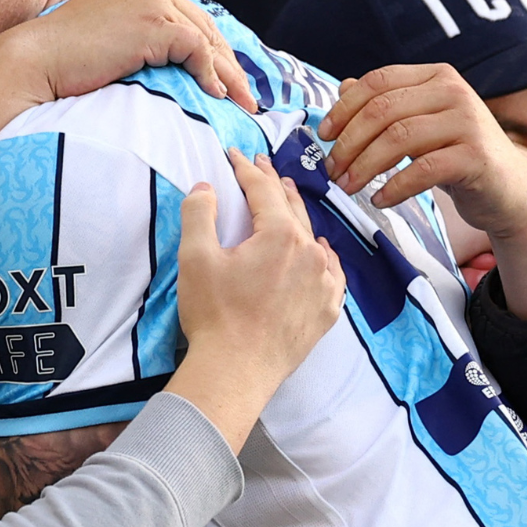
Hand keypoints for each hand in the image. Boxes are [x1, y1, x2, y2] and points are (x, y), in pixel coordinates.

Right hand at [6, 0, 257, 112]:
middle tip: (248, 98)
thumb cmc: (63, 59)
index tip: (230, 81)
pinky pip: (197, 50)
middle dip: (231, 65)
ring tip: (243, 104)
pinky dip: (211, 74)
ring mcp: (154, 3)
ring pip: (209, 40)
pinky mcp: (154, 25)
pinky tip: (215, 96)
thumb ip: (138, 40)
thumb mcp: (109, 40)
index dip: (217, 52)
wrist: (36, 60)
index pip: (194, 20)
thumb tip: (166, 67)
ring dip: (229, 75)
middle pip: (208, 29)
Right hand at [169, 149, 344, 448]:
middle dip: (274, 185)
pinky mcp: (328, 310)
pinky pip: (332, 271)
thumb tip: (206, 186)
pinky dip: (322, 255)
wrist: (236, 371)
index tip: (235, 154)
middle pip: (292, 208)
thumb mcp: (195, 257)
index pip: (263, 190)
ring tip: (289, 201)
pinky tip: (318, 251)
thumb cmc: (214, 314)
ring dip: (298, 216)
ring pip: (313, 238)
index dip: (247, 169)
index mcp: (280, 235)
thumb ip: (200, 213)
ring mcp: (325, 283)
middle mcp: (311, 253)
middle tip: (263, 167)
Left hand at [317, 64, 526, 234]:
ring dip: (364, 166)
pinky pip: (423, 169)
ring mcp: (469, 122)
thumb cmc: (455, 157)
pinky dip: (394, 187)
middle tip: (331, 171)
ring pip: (398, 138)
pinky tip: (379, 200)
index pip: (377, 82)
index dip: (344, 108)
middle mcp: (454, 91)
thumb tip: (343, 87)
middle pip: (382, 110)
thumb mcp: (418, 126)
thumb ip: (385, 105)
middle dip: (348, 143)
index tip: (323, 136)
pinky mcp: (477, 156)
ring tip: (347, 187)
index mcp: (436, 76)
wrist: (509, 192)